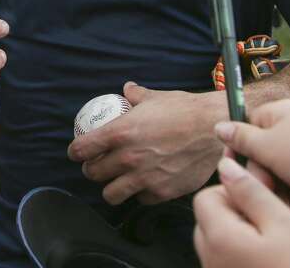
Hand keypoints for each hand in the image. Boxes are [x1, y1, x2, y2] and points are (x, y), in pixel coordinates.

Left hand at [68, 82, 224, 204]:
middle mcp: (128, 158)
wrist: (214, 127)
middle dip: (91, 170)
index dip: (75, 151)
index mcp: (119, 133)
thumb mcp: (155, 97)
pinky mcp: (162, 191)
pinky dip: (141, 193)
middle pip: (93, 173)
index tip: (77, 152)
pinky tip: (145, 184)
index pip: (82, 148)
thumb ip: (136, 95)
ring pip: (111, 194)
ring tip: (115, 181)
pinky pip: (141, 199)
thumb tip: (127, 90)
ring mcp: (144, 177)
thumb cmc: (185, 110)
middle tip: (96, 166)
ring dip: (110, 187)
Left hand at [193, 157, 289, 267]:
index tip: (263, 198)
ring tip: (277, 239)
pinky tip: (274, 257)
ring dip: (242, 232)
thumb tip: (224, 166)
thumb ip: (250, 192)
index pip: (205, 197)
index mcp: (218, 238)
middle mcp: (210, 260)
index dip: (232, 191)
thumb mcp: (284, 223)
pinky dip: (244, 252)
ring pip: (219, 241)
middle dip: (236, 211)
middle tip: (273, 217)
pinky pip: (228, 260)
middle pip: (210, 219)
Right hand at [212, 99, 289, 215]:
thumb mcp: (269, 146)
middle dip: (264, 176)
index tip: (236, 171)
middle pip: (264, 154)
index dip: (239, 152)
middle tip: (271, 188)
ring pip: (284, 173)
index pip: (246, 129)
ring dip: (286, 189)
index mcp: (278, 113)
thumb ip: (241, 138)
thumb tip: (219, 126)